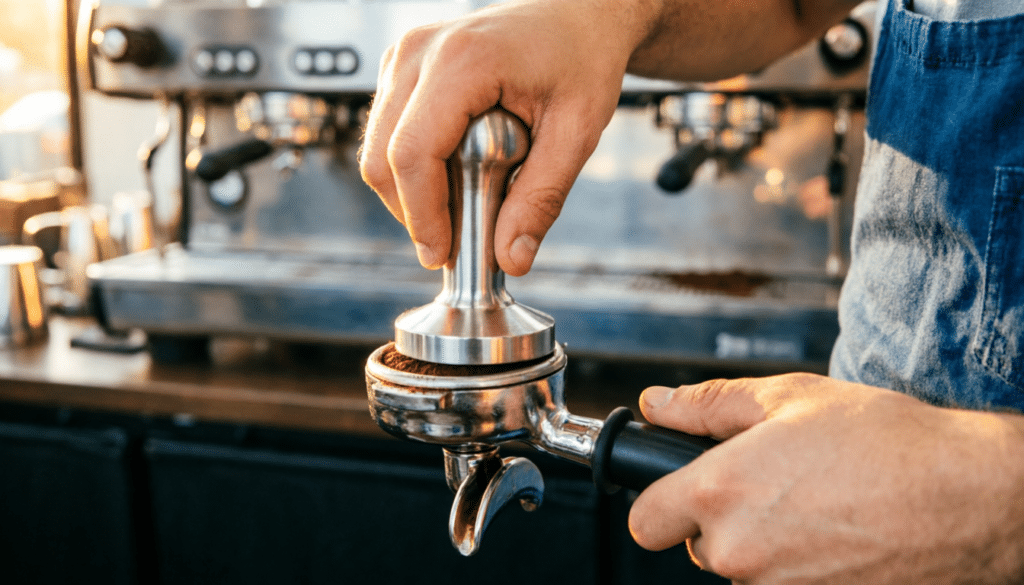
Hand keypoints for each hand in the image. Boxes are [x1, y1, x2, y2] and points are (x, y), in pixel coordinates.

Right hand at [360, 0, 649, 274]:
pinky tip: (452, 178)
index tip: (442, 255)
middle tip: (451, 247)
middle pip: (382, 156)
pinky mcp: (401, 66)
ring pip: (376, 148)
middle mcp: (419, 51)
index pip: (413, 153)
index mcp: (463, 61)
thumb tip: (511, 260)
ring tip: (459, 209)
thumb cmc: (581, 59)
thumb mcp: (576, 132)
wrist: (576, 15)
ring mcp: (404, 54)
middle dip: (412, 212)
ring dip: (410, 192)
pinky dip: (410, 168)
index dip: (421, 215)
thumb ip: (541, 198)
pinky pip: (386, 132)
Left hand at [629, 374, 1023, 583]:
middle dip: (721, 516)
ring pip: (742, 567)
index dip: (659, 499)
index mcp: (720, 492)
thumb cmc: (885, 442)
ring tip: (814, 502)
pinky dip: (797, 564)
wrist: (968, 498)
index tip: (677, 488)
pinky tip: (834, 531)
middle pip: (697, 543)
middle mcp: (739, 552)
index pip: (645, 520)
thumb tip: (657, 406)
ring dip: (762, 542)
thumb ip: (707, 405)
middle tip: (772, 481)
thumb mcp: (787, 397)